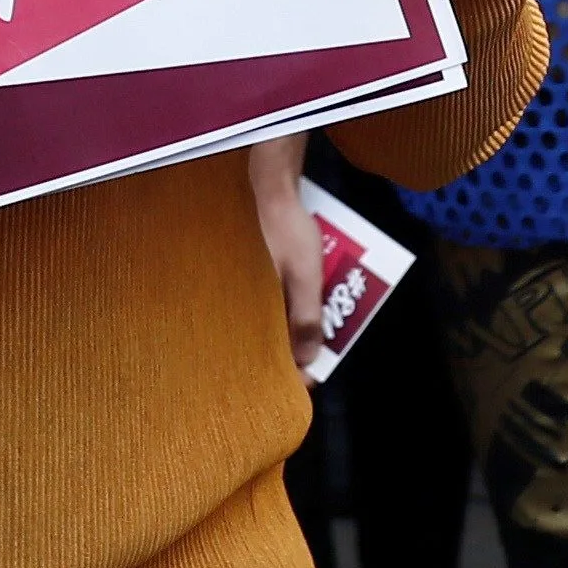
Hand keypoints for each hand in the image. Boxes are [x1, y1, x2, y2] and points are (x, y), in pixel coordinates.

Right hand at [248, 136, 324, 362]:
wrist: (269, 189)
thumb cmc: (285, 231)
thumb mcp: (304, 276)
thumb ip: (306, 317)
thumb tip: (308, 358)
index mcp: (251, 310)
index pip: (268, 358)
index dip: (290, 372)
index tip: (310, 378)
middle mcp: (245, 306)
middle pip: (271, 342)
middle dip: (296, 349)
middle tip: (319, 348)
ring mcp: (251, 291)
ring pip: (274, 321)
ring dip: (297, 325)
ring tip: (322, 324)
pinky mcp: (257, 278)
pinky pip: (275, 301)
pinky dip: (292, 305)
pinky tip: (309, 297)